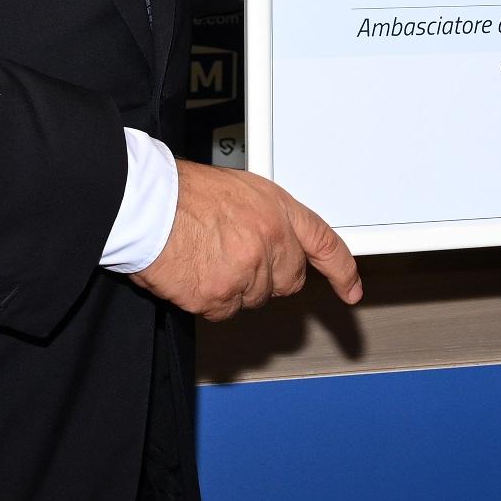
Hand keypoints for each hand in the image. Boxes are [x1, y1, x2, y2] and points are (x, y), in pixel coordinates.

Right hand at [131, 160, 362, 321]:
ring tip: (205, 255)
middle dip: (268, 277)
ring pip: (254, 298)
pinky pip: (224, 310)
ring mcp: (248, 271)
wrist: (149, 205)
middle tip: (235, 257)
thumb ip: (266, 218)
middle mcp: (271, 241)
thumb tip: (272, 241)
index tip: (350, 289)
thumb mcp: (240, 190)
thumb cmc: (184, 193)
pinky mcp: (222, 296)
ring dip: (233, 286)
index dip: (341, 270)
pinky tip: (194, 272)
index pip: (324, 243)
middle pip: (289, 281)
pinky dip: (209, 299)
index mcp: (278, 210)